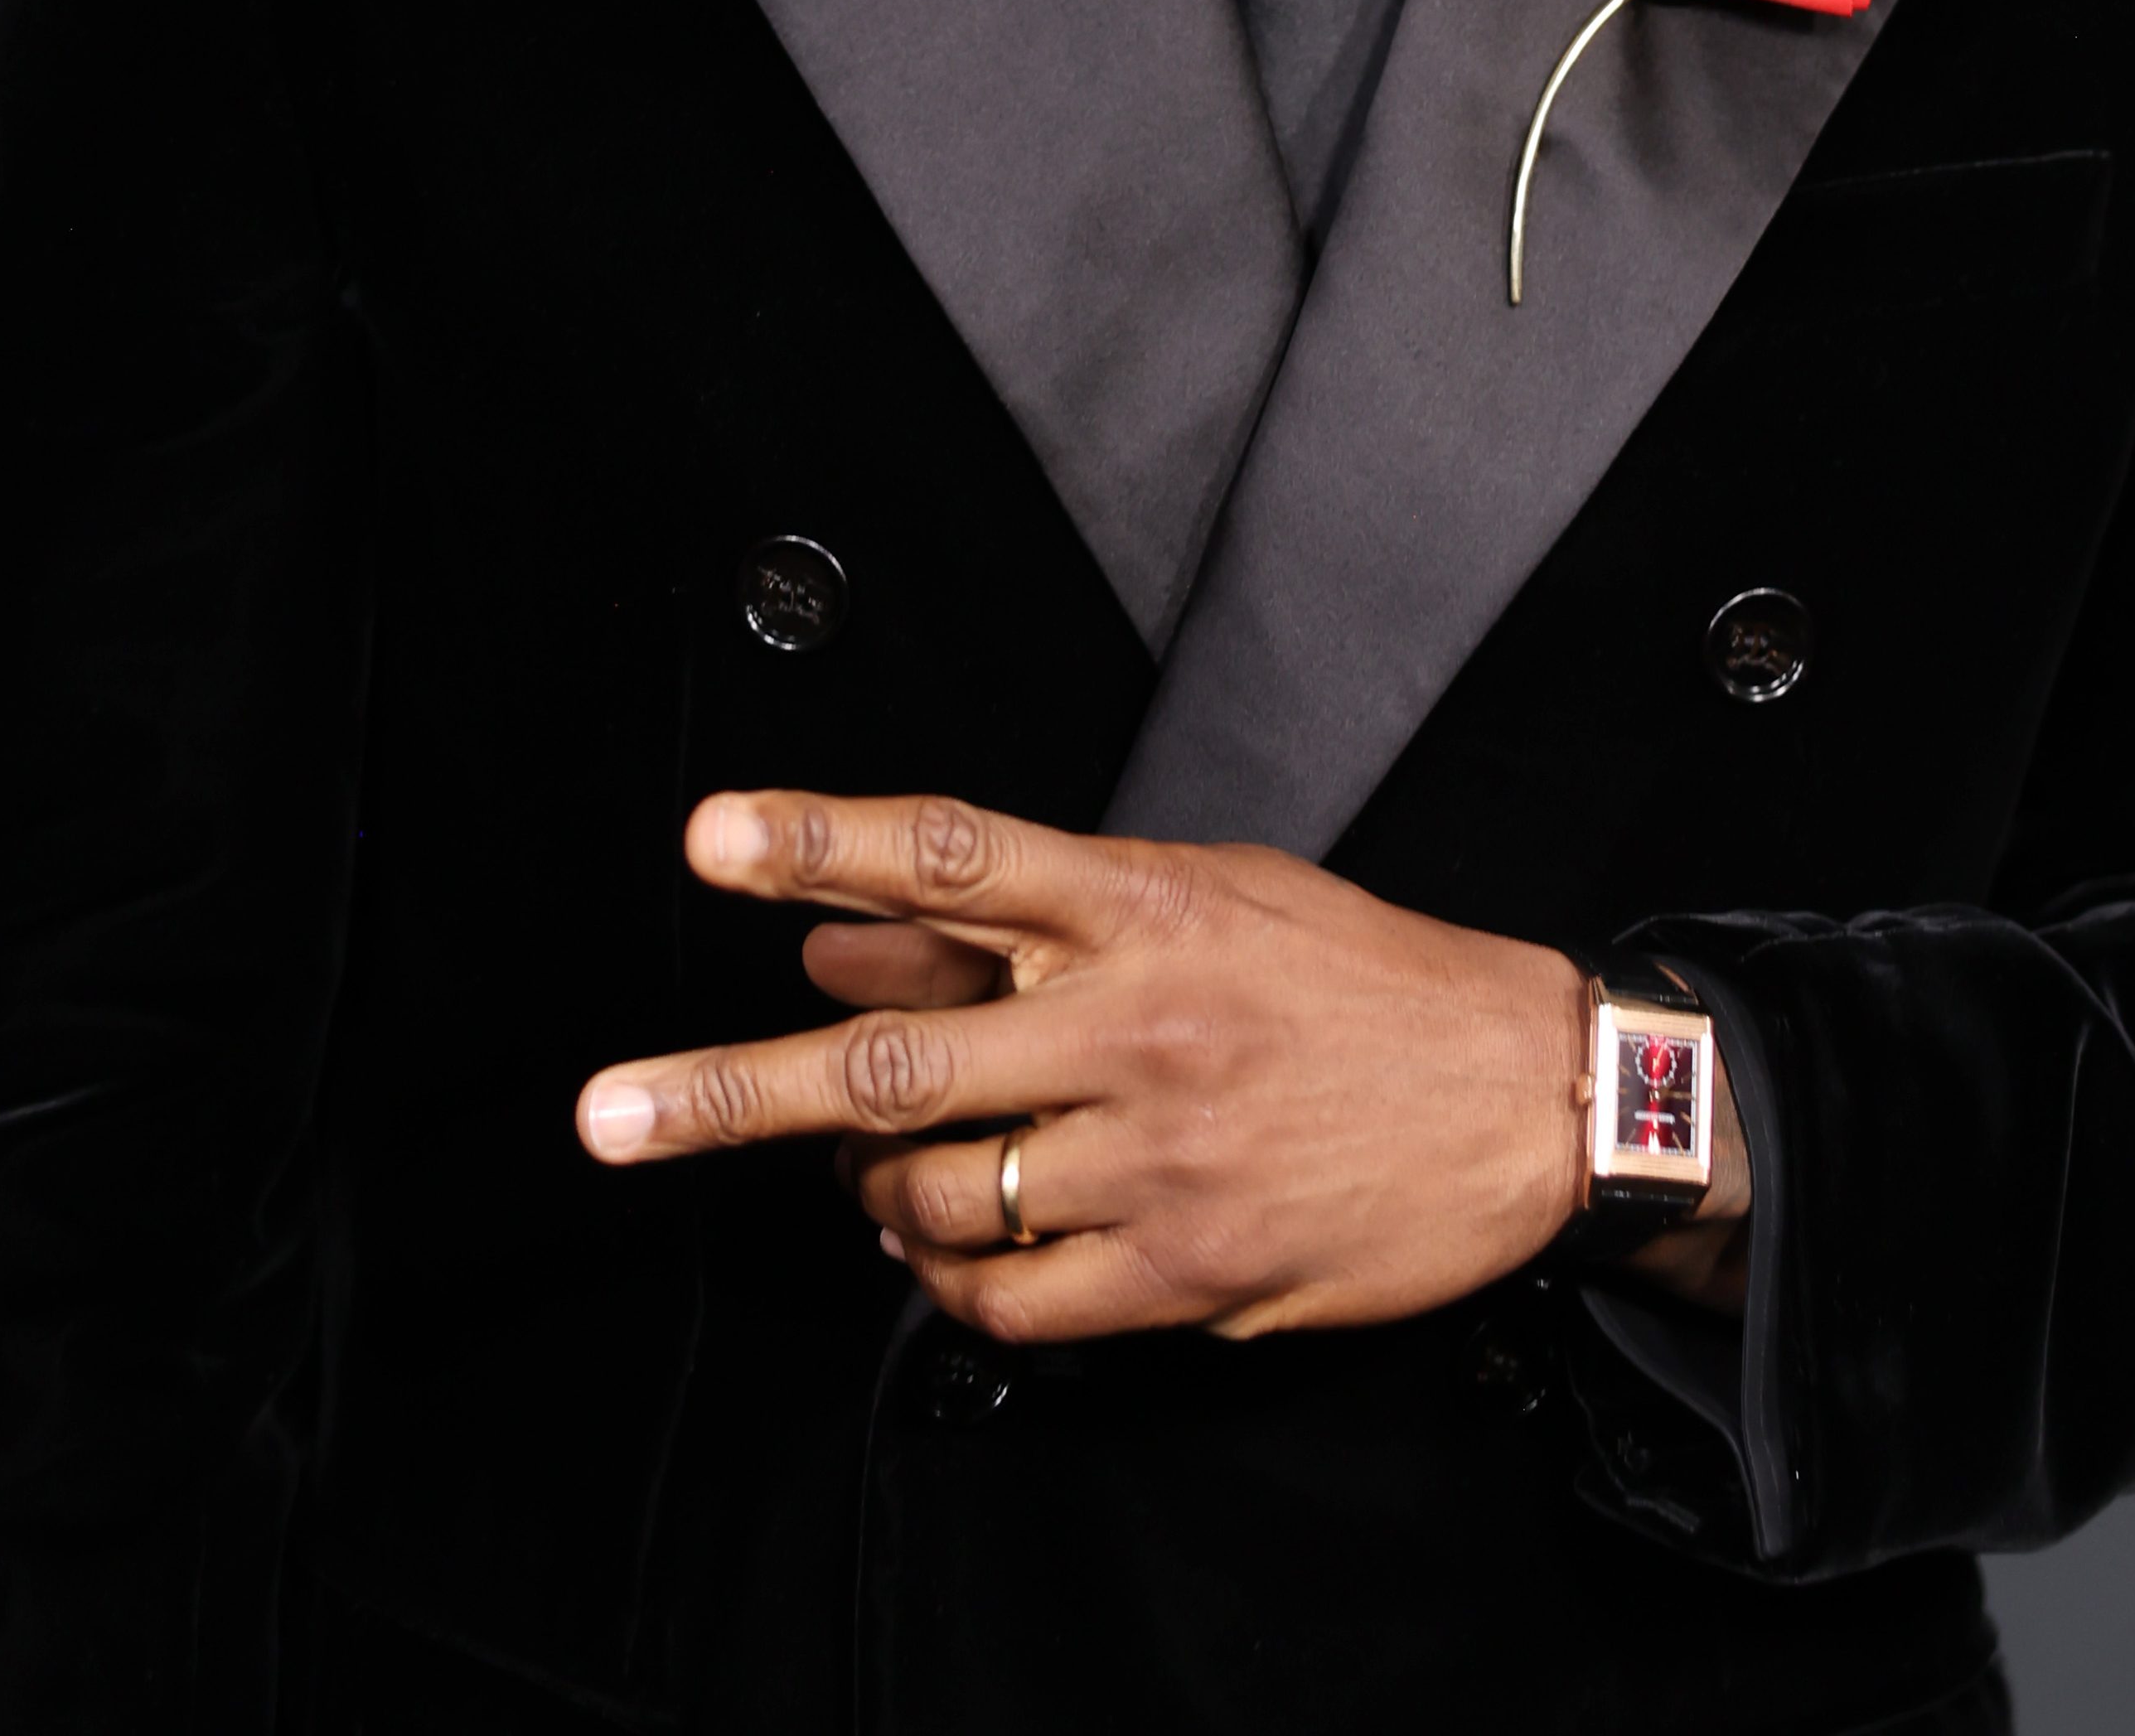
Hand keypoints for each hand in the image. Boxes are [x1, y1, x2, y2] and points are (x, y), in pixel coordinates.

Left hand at [574, 789, 1586, 1341]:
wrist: (1525, 1097)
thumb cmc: (1356, 982)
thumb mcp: (1202, 901)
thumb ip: (1016, 926)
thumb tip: (839, 938)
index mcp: (1143, 902)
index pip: (954, 853)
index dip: (822, 840)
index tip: (712, 837)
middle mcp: (1136, 1020)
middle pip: (895, 1056)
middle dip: (730, 1092)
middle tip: (608, 1115)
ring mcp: (1158, 1153)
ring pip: (935, 1196)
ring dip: (875, 1196)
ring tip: (883, 1177)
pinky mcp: (1186, 1269)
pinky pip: (1008, 1297)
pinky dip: (955, 1279)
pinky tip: (963, 1247)